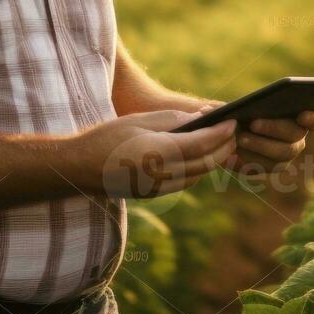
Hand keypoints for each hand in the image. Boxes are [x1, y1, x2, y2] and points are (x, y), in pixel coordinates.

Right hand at [81, 110, 236, 199]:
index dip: (221, 133)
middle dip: (225, 147)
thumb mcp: (138, 121)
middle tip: (234, 132)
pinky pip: (185, 182)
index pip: (201, 144)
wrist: (79, 169)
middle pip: (206, 163)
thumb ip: (172, 120)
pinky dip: (198, 169)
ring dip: (214, 160)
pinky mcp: (154, 194)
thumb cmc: (106, 138)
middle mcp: (161, 175)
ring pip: (199, 174)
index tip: (233, 122)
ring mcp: (158, 188)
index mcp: (158, 153)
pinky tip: (200, 156)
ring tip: (223, 143)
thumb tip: (201, 118)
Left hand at [224, 111, 313, 174]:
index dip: (311, 119)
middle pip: (295, 136)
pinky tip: (233, 154)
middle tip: (254, 123)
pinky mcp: (266, 168)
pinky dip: (248, 160)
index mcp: (297, 116)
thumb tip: (231, 112)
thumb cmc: (233, 112)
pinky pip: (262, 168)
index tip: (303, 115)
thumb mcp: (234, 105)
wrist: (221, 132)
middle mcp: (296, 138)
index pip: (312, 119)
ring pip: (281, 155)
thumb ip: (240, 106)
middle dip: (275, 128)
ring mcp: (284, 155)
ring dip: (260, 145)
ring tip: (240, 139)